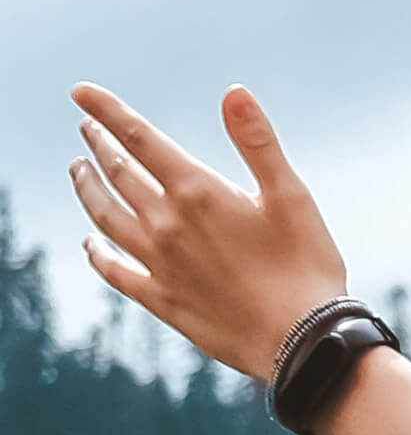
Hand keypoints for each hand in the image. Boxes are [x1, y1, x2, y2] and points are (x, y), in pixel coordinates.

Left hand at [69, 83, 350, 381]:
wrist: (302, 342)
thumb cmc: (307, 267)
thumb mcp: (293, 197)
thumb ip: (258, 143)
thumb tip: (234, 92)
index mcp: (198, 192)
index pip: (139, 138)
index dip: (107, 111)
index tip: (81, 93)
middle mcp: (167, 223)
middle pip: (118, 173)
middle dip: (99, 144)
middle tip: (87, 128)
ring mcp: (159, 263)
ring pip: (105, 217)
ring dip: (88, 189)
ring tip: (78, 170)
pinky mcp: (163, 300)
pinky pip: (114, 270)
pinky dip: (96, 253)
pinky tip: (89, 244)